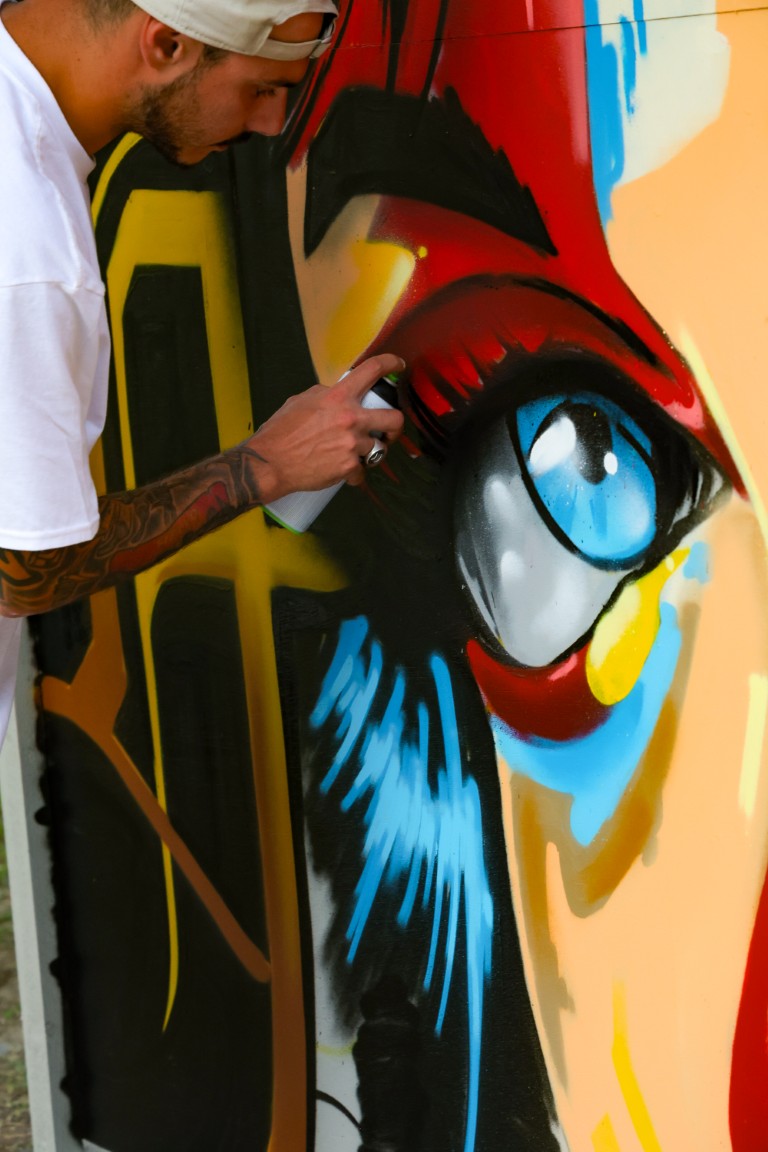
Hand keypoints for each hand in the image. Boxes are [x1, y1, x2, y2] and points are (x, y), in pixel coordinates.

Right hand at [245, 354, 405, 503]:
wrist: (270, 463)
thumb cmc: (280, 433)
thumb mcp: (301, 401)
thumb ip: (325, 395)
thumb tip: (338, 394)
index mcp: (338, 397)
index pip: (372, 370)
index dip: (391, 363)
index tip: (398, 366)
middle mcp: (350, 418)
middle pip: (394, 419)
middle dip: (395, 426)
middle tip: (388, 430)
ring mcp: (352, 444)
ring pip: (379, 449)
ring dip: (369, 453)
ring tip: (354, 455)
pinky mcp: (349, 467)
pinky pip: (362, 472)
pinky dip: (353, 474)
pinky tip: (341, 472)